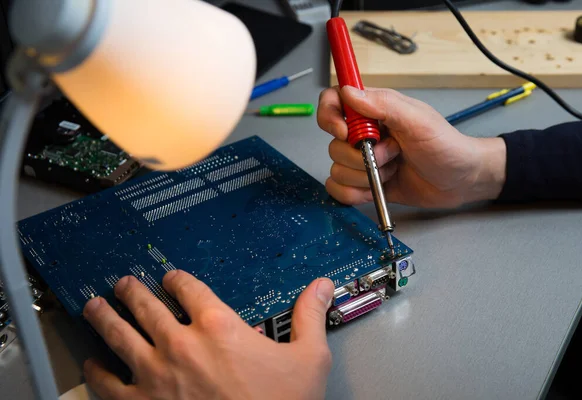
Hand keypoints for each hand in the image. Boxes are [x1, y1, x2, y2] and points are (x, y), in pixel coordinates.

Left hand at [82, 270, 334, 399]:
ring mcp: (155, 375)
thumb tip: (322, 286)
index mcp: (219, 326)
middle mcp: (180, 343)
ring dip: (104, 318)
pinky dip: (96, 371)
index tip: (170, 277)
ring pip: (119, 336)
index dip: (177, 279)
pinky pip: (108, 383)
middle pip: (147, 306)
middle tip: (123, 283)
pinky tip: (91, 364)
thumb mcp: (309, 359)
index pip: (189, 289)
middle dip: (132, 291)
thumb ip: (310, 317)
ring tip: (94, 307)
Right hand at [317, 86, 506, 207]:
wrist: (461, 181)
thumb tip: (349, 92)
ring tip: (393, 170)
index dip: (331, 117)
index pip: (333, 102)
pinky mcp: (364, 184)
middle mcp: (364, 133)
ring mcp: (364, 160)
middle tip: (392, 154)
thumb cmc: (446, 146)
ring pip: (337, 170)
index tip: (346, 133)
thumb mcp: (418, 121)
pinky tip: (377, 189)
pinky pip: (339, 190)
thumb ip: (383, 104)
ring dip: (366, 176)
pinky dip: (355, 193)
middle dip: (361, 157)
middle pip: (334, 144)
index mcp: (374, 110)